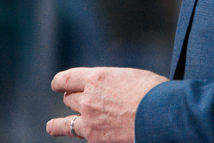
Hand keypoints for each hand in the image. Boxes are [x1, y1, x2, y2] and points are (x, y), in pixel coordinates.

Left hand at [47, 67, 167, 142]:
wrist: (162, 116)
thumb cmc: (155, 93)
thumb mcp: (131, 77)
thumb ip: (113, 83)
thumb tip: (111, 90)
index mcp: (97, 78)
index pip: (67, 79)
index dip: (60, 82)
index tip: (56, 85)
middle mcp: (88, 99)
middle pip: (69, 99)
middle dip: (73, 100)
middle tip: (74, 102)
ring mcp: (90, 123)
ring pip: (66, 124)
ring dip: (59, 125)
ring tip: (51, 127)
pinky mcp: (96, 141)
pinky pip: (84, 138)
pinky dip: (86, 137)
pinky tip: (88, 138)